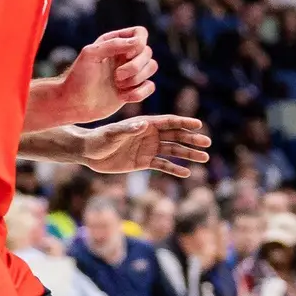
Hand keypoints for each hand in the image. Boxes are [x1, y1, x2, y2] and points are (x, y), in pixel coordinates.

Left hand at [55, 28, 157, 122]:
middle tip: (117, 76)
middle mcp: (125, 56)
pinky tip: (123, 97)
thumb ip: (113, 44)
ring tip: (118, 86)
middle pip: (148, 52)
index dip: (139, 44)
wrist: (75, 104)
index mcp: (115, 42)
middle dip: (136, 66)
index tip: (126, 55)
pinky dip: (138, 93)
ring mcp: (130, 73)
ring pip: (152, 67)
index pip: (140, 33)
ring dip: (136, 79)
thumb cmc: (79, 77)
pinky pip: (150, 87)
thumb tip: (138, 43)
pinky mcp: (134, 89)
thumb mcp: (90, 54)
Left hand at [80, 114, 211, 176]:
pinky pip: (162, 165)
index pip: (169, 122)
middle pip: (176, 136)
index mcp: (145, 124)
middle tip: (207, 144)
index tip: (198, 125)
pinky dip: (174, 169)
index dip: (184, 123)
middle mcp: (150, 135)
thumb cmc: (99, 139)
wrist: (89, 153)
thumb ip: (128, 130)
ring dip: (188, 154)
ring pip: (173, 151)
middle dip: (191, 140)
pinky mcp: (144, 162)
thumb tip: (143, 125)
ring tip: (204, 158)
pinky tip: (186, 173)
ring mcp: (148, 149)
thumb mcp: (112, 134)